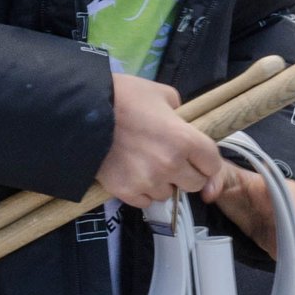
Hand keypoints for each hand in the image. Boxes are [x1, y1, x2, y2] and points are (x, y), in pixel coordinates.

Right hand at [99, 73, 224, 207]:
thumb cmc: (124, 96)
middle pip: (194, 185)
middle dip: (187, 175)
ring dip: (161, 183)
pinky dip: (140, 192)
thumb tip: (181, 122)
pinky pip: (144, 201)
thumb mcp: (160, 93)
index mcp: (185, 139)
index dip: (206, 163)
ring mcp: (148, 181)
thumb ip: (179, 111)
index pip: (212, 165)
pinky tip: (131, 174)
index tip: (198, 161)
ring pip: (167, 194)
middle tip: (171, 162)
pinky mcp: (126, 192)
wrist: (82, 111)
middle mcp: (171, 164)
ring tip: (144, 164)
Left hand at [203, 163, 294, 294]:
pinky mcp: (279, 243)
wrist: (232, 193)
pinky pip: (291, 257)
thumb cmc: (231, 182)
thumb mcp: (221, 176)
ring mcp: (284, 227)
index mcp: (271, 187)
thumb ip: (215, 179)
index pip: (288, 190)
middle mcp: (284, 207)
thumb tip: (209, 190)